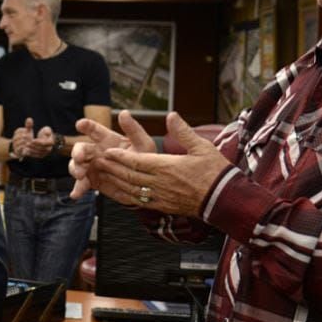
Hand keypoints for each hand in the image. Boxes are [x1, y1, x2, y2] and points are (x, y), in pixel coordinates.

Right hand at [11, 117, 35, 158]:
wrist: (22, 148)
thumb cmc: (26, 138)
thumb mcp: (28, 131)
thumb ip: (28, 125)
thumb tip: (29, 118)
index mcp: (17, 132)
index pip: (19, 130)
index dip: (24, 131)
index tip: (28, 133)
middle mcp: (14, 138)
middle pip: (19, 136)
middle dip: (25, 137)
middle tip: (29, 137)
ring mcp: (15, 144)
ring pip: (18, 142)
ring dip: (24, 142)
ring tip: (29, 142)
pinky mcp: (16, 150)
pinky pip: (19, 148)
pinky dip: (23, 147)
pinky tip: (27, 146)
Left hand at [24, 125, 55, 158]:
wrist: (45, 138)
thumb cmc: (45, 132)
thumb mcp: (46, 129)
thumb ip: (47, 131)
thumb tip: (47, 133)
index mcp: (51, 142)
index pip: (44, 143)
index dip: (38, 142)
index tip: (32, 140)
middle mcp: (49, 148)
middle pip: (41, 149)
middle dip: (34, 146)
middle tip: (27, 144)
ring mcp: (46, 153)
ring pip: (39, 153)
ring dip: (32, 150)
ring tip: (26, 147)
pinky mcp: (42, 155)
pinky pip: (37, 156)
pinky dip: (32, 154)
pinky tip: (26, 151)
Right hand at [68, 110, 153, 197]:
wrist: (147, 185)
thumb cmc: (146, 160)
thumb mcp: (144, 144)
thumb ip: (133, 129)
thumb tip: (124, 112)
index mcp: (108, 140)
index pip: (94, 130)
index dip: (86, 126)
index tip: (80, 124)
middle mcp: (97, 152)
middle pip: (81, 148)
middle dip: (77, 152)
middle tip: (79, 158)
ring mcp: (93, 167)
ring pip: (77, 165)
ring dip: (75, 169)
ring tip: (80, 176)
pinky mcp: (92, 181)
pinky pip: (81, 184)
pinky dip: (77, 189)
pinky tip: (76, 194)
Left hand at [96, 112, 230, 216]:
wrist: (225, 200)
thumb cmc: (216, 172)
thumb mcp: (202, 147)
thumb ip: (183, 132)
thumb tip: (171, 115)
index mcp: (168, 167)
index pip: (138, 161)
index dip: (120, 156)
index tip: (107, 150)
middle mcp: (161, 183)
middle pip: (129, 175)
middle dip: (112, 168)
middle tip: (97, 160)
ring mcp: (160, 197)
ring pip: (131, 189)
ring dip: (115, 181)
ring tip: (102, 174)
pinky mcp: (163, 206)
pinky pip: (138, 201)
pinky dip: (125, 196)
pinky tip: (117, 192)